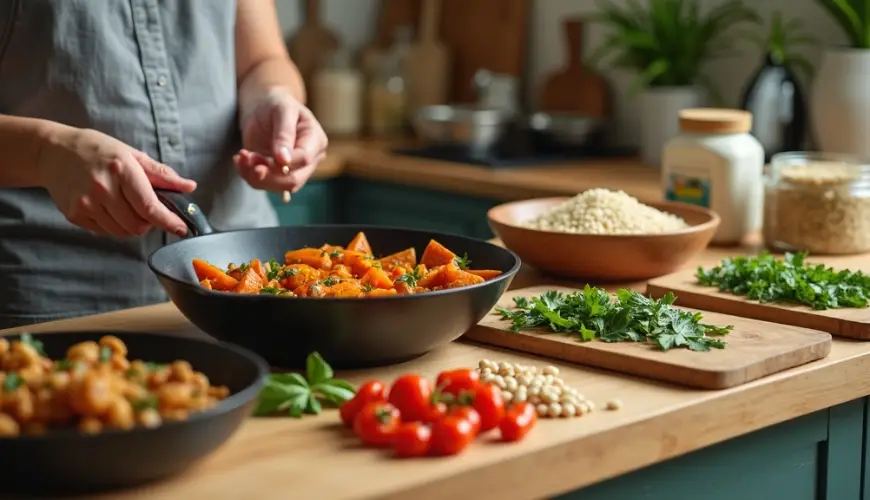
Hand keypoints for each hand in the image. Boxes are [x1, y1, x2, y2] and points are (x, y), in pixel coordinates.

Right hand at [37, 126, 196, 236]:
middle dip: (149, 223)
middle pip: (137, 225)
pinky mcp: (74, 214)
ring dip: (132, 226)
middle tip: (148, 211)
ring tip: (127, 207)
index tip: (181, 228)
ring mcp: (86, 203)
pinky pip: (104, 232)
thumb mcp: (131, 154)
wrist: (53, 151)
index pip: (150, 207)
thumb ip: (162, 174)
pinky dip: (114, 226)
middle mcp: (103, 188)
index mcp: (121, 170)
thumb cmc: (96, 150)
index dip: (168, 221)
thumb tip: (189, 186)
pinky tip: (109, 208)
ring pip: (122, 232)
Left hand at [237, 89, 327, 192]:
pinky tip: (241, 161)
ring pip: (278, 187)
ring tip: (242, 156)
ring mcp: (294, 170)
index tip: (258, 155)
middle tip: (247, 158)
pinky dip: (249, 175)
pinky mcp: (278, 175)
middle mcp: (310, 160)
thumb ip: (284, 134)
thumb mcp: (282, 111)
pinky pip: (265, 184)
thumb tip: (284, 160)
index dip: (283, 161)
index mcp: (316, 141)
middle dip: (268, 174)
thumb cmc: (277, 104)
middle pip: (294, 180)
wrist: (264, 108)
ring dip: (255, 176)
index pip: (304, 159)